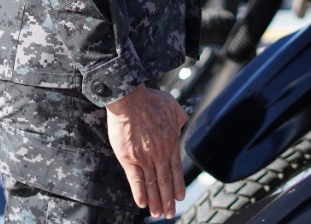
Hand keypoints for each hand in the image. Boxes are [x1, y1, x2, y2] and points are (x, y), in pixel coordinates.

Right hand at [105, 84, 186, 218]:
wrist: (130, 99)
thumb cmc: (150, 99)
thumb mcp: (172, 105)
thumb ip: (179, 117)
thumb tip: (182, 123)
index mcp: (170, 141)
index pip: (176, 169)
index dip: (178, 185)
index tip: (180, 197)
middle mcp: (159, 153)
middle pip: (165, 181)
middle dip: (168, 199)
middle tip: (170, 213)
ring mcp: (144, 157)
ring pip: (152, 184)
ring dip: (155, 201)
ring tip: (158, 214)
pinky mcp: (128, 158)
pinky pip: (135, 180)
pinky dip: (139, 193)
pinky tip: (142, 204)